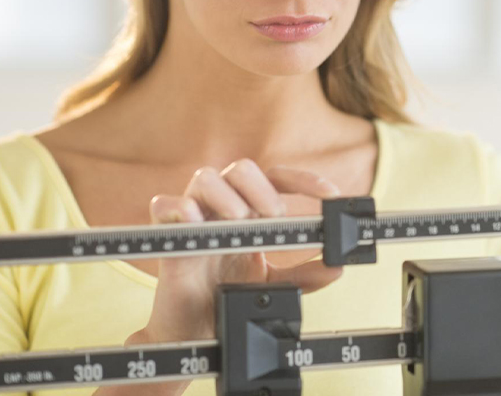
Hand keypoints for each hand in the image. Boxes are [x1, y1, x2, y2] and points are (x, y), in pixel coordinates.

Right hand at [133, 160, 343, 344]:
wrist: (195, 331)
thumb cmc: (229, 297)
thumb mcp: (274, 286)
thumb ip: (306, 276)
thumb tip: (337, 267)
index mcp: (250, 213)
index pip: (276, 180)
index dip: (304, 180)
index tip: (331, 194)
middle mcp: (223, 209)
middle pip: (242, 169)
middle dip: (262, 188)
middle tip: (274, 216)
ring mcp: (194, 220)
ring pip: (205, 177)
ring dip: (228, 194)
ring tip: (239, 219)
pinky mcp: (165, 237)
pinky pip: (164, 204)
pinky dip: (179, 207)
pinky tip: (195, 221)